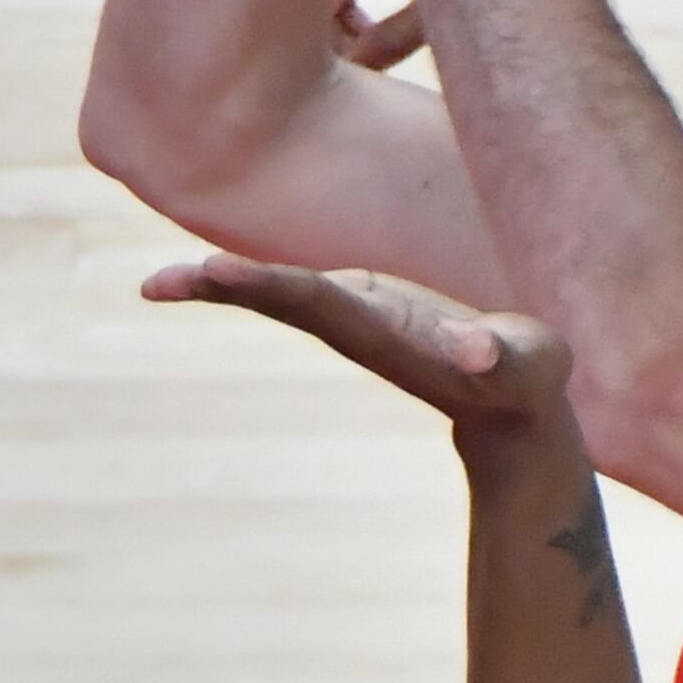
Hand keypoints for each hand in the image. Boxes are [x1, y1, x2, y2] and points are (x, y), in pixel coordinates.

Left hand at [143, 252, 569, 439]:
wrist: (510, 409)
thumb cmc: (525, 382)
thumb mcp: (523, 366)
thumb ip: (498, 357)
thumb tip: (474, 351)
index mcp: (385, 333)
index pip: (315, 302)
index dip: (266, 284)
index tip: (215, 273)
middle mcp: (356, 327)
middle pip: (278, 301)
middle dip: (222, 289)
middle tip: (157, 283)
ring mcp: (352, 320)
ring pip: (275, 297)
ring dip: (219, 288)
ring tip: (157, 284)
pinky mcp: (357, 309)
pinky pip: (289, 290)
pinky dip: (246, 281)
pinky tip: (205, 275)